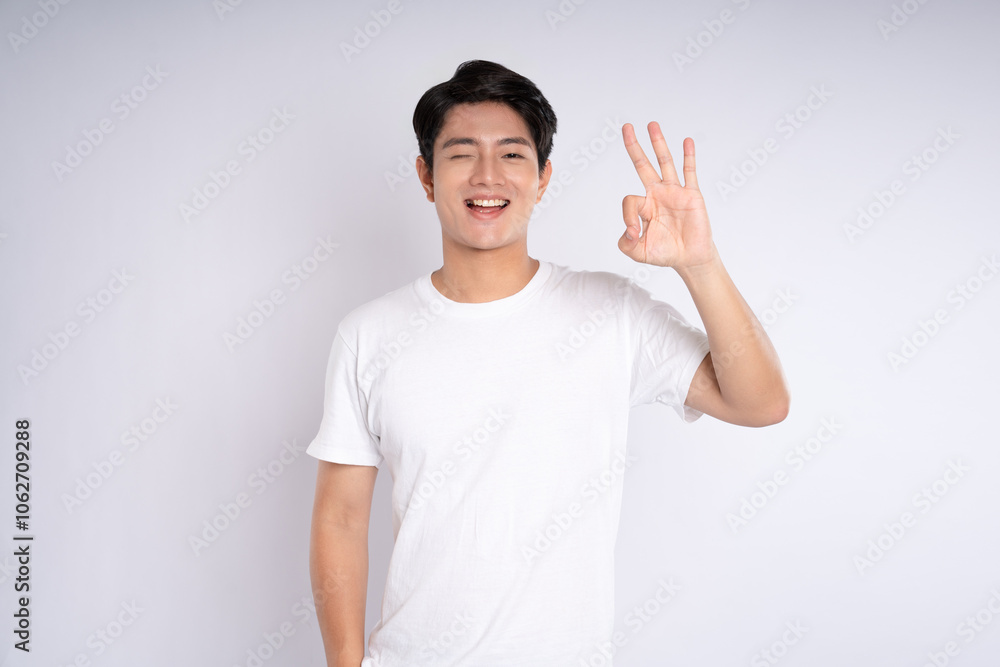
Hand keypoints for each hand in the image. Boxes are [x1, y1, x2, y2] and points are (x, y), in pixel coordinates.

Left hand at [619, 122, 716, 270]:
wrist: (689, 258)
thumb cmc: (664, 253)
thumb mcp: (637, 252)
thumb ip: (625, 244)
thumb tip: (628, 231)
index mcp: (644, 205)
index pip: (630, 200)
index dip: (628, 217)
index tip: (633, 233)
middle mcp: (657, 194)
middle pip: (643, 165)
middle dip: (634, 146)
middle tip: (626, 127)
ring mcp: (675, 192)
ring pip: (665, 163)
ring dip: (658, 143)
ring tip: (652, 125)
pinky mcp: (692, 195)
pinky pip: (690, 172)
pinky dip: (688, 157)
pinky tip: (687, 142)